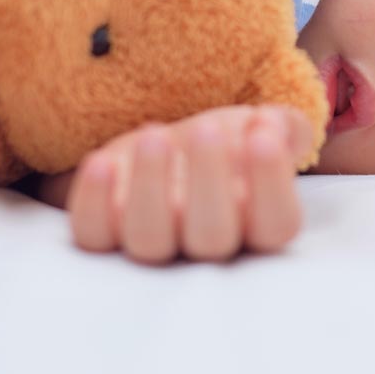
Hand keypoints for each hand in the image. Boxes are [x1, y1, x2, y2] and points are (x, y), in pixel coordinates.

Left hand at [59, 105, 316, 263]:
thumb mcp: (257, 129)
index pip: (276, 224)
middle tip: (206, 129)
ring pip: (149, 240)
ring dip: (151, 188)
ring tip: (156, 135)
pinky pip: (93, 235)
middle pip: (212, 237)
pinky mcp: (103, 232)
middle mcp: (205, 246)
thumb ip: (281, 129)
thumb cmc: (220, 144)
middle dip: (210, 181)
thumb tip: (276, 128)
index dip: (272, 184)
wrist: (163, 151)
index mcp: (256, 223)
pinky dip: (93, 202)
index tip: (262, 135)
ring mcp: (152, 243)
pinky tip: (104, 162)